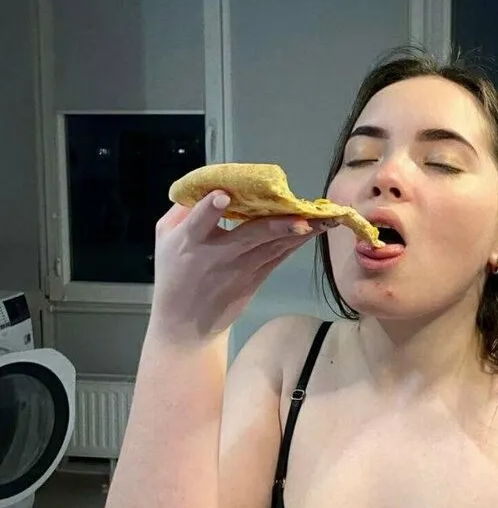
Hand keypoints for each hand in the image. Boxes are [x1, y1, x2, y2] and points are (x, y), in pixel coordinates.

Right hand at [148, 190, 336, 345]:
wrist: (186, 324)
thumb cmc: (174, 274)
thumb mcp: (164, 239)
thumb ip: (183, 210)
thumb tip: (206, 183)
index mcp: (189, 241)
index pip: (199, 222)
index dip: (211, 208)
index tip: (224, 196)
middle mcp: (217, 255)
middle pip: (249, 236)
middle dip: (277, 225)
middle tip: (302, 216)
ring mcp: (240, 269)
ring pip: (273, 247)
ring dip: (299, 232)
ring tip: (324, 219)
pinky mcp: (256, 278)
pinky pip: (279, 256)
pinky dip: (297, 242)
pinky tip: (316, 229)